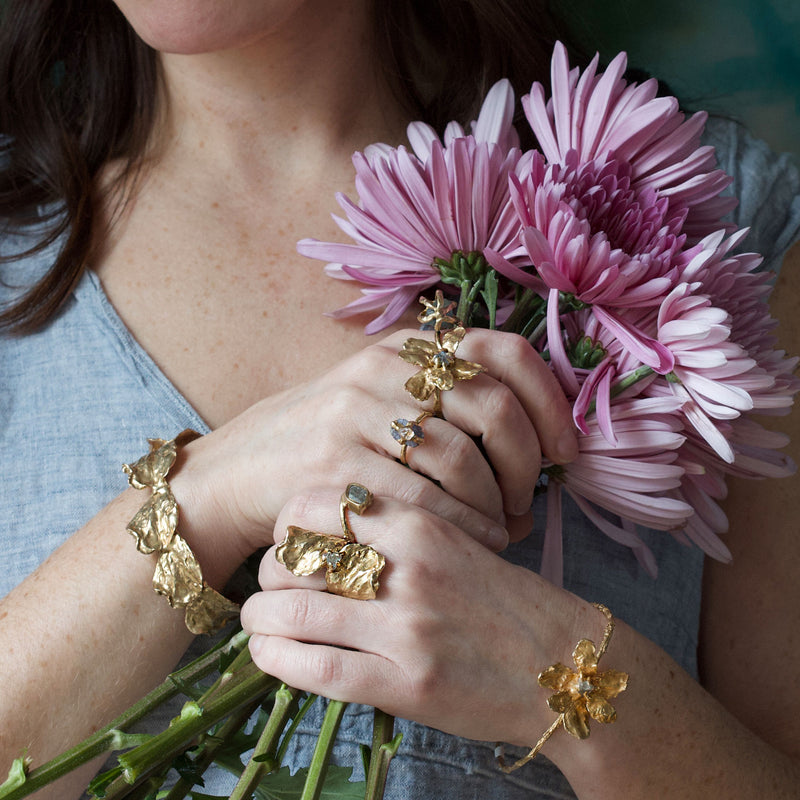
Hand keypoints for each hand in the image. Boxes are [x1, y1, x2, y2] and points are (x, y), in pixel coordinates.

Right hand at [174, 328, 576, 578]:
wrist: (243, 470)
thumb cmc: (332, 444)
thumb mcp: (385, 403)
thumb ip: (448, 406)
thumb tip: (538, 444)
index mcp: (406, 348)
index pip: (501, 350)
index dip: (547, 399)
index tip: (564, 449)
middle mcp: (383, 368)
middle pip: (491, 403)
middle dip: (526, 461)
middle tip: (530, 499)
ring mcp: (354, 413)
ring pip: (460, 454)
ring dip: (496, 501)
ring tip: (503, 527)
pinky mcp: (333, 463)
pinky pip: (420, 498)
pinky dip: (462, 526)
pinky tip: (475, 543)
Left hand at [240, 490, 582, 745]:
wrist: (565, 664)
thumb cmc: (509, 600)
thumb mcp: (462, 540)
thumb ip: (403, 530)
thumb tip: (332, 530)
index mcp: (422, 524)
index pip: (320, 503)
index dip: (288, 519)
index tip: (288, 535)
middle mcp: (408, 569)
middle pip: (297, 555)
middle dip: (269, 570)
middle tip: (271, 582)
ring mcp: (404, 629)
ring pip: (294, 611)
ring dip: (261, 616)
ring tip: (259, 620)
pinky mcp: (404, 684)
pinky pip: (316, 669)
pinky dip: (278, 660)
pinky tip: (269, 654)